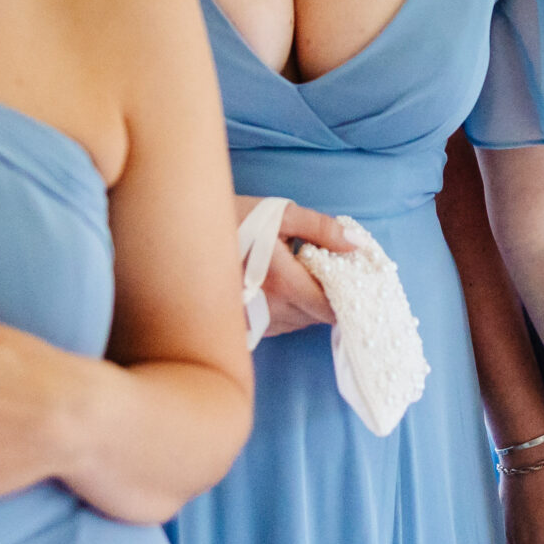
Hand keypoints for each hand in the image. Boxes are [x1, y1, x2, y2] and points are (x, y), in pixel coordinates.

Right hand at [247, 197, 353, 336]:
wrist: (186, 233)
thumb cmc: (235, 219)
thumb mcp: (281, 215)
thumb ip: (322, 229)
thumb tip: (356, 244)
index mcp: (283, 284)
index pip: (330, 308)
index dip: (347, 295)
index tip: (349, 276)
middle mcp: (270, 311)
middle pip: (317, 317)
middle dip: (328, 295)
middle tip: (325, 268)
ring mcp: (255, 323)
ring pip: (300, 322)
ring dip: (307, 303)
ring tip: (299, 273)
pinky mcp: (244, 327)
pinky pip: (280, 324)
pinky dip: (289, 309)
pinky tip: (280, 285)